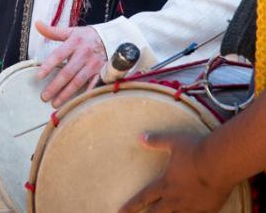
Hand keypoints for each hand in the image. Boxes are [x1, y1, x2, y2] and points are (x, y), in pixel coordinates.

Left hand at [35, 21, 106, 106]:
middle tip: (44, 97)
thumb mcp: (71, 31)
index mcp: (74, 42)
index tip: (39, 76)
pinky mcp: (102, 72)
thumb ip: (53, 31)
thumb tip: (37, 24)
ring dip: (66, 94)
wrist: (112, 38)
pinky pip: (92, 86)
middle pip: (67, 72)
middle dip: (55, 86)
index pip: (59, 55)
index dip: (49, 65)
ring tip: (55, 103)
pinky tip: (75, 103)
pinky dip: (84, 95)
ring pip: (78, 82)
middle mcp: (84, 54)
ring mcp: (93, 65)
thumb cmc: (87, 36)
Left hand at [118, 132, 233, 212]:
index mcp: (166, 184)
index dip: (132, 205)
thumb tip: (141, 137)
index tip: (120, 211)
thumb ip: (156, 141)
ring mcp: (192, 206)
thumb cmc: (195, 150)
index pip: (144, 197)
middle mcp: (176, 198)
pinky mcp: (208, 210)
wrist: (221, 162)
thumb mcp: (172, 141)